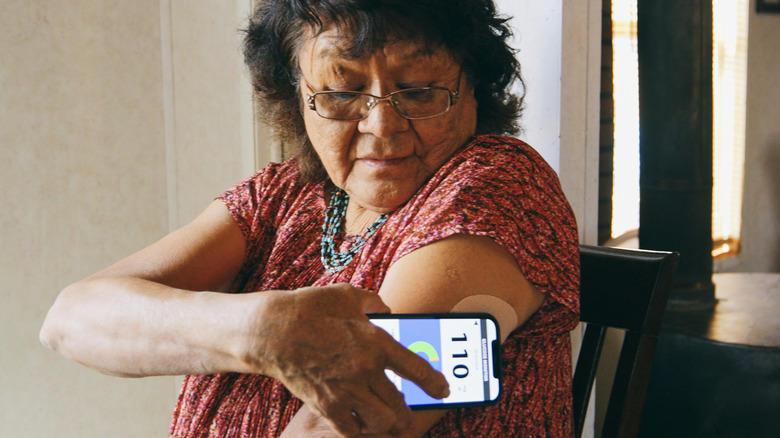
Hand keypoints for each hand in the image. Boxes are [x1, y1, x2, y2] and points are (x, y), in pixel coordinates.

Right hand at [239, 283, 449, 436]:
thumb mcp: (347, 295)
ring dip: (386, 422)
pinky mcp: (324, 404)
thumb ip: (374, 303)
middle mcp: (365, 369)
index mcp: (376, 342)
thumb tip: (386, 310)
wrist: (270, 330)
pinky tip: (359, 421)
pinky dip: (358, 428)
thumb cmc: (308, 308)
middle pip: (399, 402)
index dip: (434, 382)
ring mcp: (344, 390)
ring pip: (379, 420)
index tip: (443, 389)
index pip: (416, 369)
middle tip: (410, 413)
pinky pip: (350, 428)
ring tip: (387, 420)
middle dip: (409, 412)